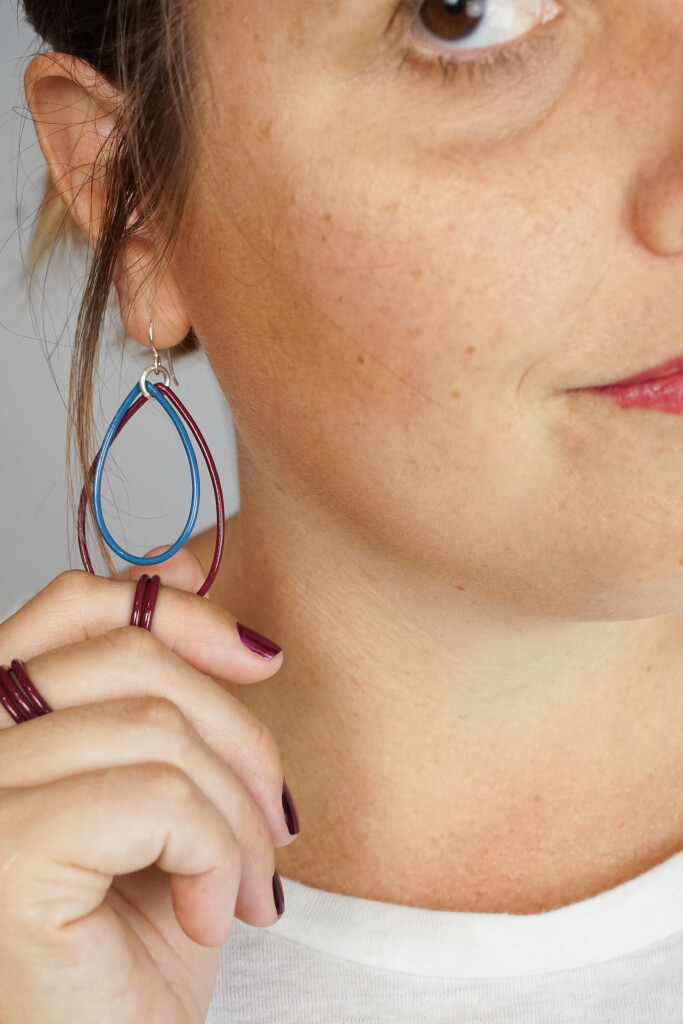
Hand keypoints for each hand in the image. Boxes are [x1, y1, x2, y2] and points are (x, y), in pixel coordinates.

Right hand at [0, 547, 295, 1023]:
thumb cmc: (133, 947)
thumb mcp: (160, 795)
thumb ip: (157, 687)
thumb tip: (191, 562)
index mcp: (1, 725)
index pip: (76, 605)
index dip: (179, 611)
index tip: (262, 658)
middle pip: (135, 660)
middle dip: (239, 739)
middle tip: (275, 827)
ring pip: (159, 728)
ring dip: (236, 817)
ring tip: (246, 888)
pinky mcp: (6, 851)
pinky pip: (158, 796)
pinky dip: (215, 855)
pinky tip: (211, 918)